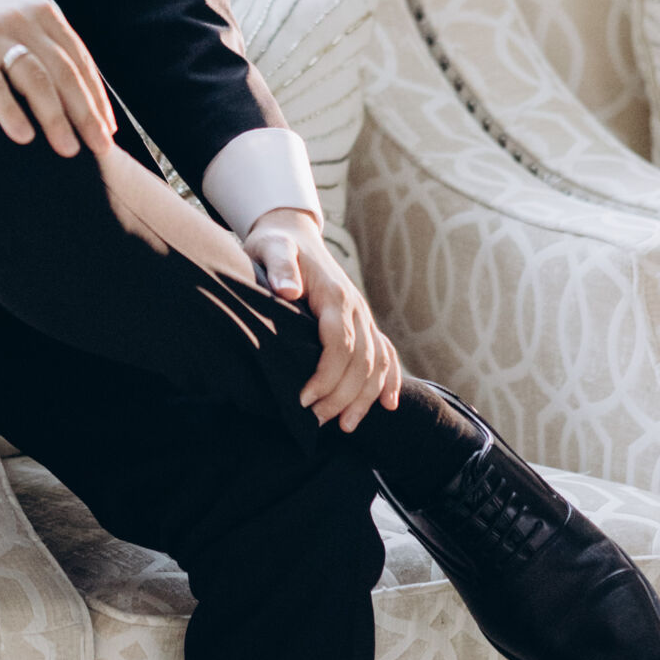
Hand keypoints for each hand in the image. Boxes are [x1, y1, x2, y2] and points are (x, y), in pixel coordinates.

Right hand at [0, 0, 115, 156]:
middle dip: (86, 114)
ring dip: (55, 118)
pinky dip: (10, 112)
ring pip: (34, 78)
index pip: (79, 60)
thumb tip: (80, 93)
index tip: (108, 131)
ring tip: (68, 151)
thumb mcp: (13, 21)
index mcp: (41, 13)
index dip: (96, 98)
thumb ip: (43, 46)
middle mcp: (20, 18)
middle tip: (100, 150)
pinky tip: (24, 137)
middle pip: (63, 72)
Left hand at [241, 208, 402, 431]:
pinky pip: (385, 354)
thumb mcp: (271, 248)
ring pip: (377, 363)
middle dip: (341, 396)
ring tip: (345, 426)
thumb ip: (280, 266)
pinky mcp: (362, 323)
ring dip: (365, 398)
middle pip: (361, 361)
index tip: (304, 400)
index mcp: (335, 295)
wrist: (292, 233)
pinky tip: (388, 405)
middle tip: (314, 421)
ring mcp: (363, 316)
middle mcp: (356, 307)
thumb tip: (289, 290)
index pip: (341, 344)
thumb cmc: (276, 245)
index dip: (326, 376)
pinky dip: (389, 381)